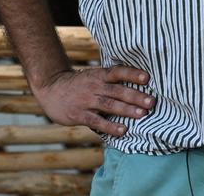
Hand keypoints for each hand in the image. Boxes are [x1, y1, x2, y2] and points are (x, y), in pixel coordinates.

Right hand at [32, 66, 155, 136]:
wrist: (51, 89)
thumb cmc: (80, 84)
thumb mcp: (94, 75)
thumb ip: (112, 80)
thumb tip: (139, 85)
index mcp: (100, 75)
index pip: (118, 72)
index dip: (133, 74)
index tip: (147, 78)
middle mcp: (95, 87)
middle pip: (118, 91)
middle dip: (136, 96)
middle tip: (152, 102)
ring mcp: (86, 101)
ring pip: (109, 105)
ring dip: (127, 110)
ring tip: (142, 114)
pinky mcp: (79, 115)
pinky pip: (96, 121)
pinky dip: (110, 126)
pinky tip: (123, 130)